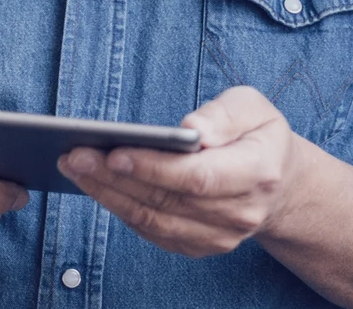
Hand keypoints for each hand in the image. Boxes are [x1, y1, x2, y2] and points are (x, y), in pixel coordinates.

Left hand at [57, 86, 299, 257]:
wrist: (278, 182)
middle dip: (114, 177)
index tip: (114, 152)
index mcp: (257, 174)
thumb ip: (224, 114)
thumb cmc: (258, 135)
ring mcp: (219, 236)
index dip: (153, 168)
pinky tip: (94, 185)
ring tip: (74, 166)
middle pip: (166, 200)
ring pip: (153, 219)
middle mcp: (240, 213)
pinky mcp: (199, 245)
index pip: (197, 177)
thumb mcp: (254, 108)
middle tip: (74, 154)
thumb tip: (191, 129)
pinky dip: (119, 208)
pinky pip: (152, 231)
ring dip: (107, 194)